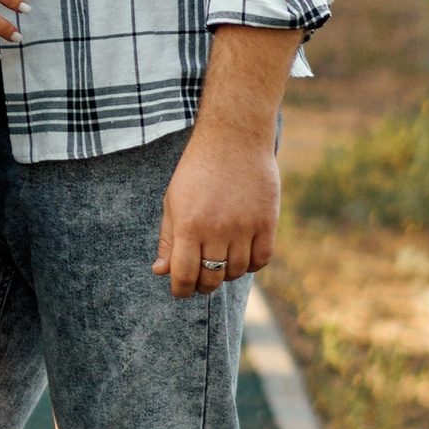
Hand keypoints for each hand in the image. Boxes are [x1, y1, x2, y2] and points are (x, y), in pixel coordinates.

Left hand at [153, 27, 297, 294]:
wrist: (233, 139)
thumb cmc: (197, 170)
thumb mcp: (173, 201)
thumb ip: (168, 239)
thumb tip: (161, 272)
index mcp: (188, 225)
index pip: (184, 276)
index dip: (181, 289)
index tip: (181, 289)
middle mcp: (217, 230)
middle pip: (212, 279)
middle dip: (203, 285)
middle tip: (202, 278)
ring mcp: (244, 227)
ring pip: (237, 272)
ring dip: (227, 272)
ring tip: (222, 259)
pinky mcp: (267, 222)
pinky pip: (261, 260)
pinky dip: (252, 264)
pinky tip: (243, 253)